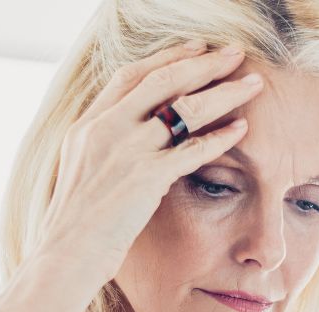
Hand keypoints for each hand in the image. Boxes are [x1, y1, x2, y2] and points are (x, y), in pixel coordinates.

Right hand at [31, 39, 264, 282]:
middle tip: (235, 53)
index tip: (196, 49)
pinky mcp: (145, 178)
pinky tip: (242, 129)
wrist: (65, 255)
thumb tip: (137, 136)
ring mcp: (126, 151)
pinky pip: (193, 149)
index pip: (131, 76)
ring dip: (223, 92)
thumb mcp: (83, 171)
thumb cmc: (76, 225)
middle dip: (203, 64)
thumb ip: (107, 147)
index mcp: (88, 125)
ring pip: (184, 109)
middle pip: (162, 82)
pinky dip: (221, 136)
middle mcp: (105, 129)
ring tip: (253, 84)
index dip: (166, 59)